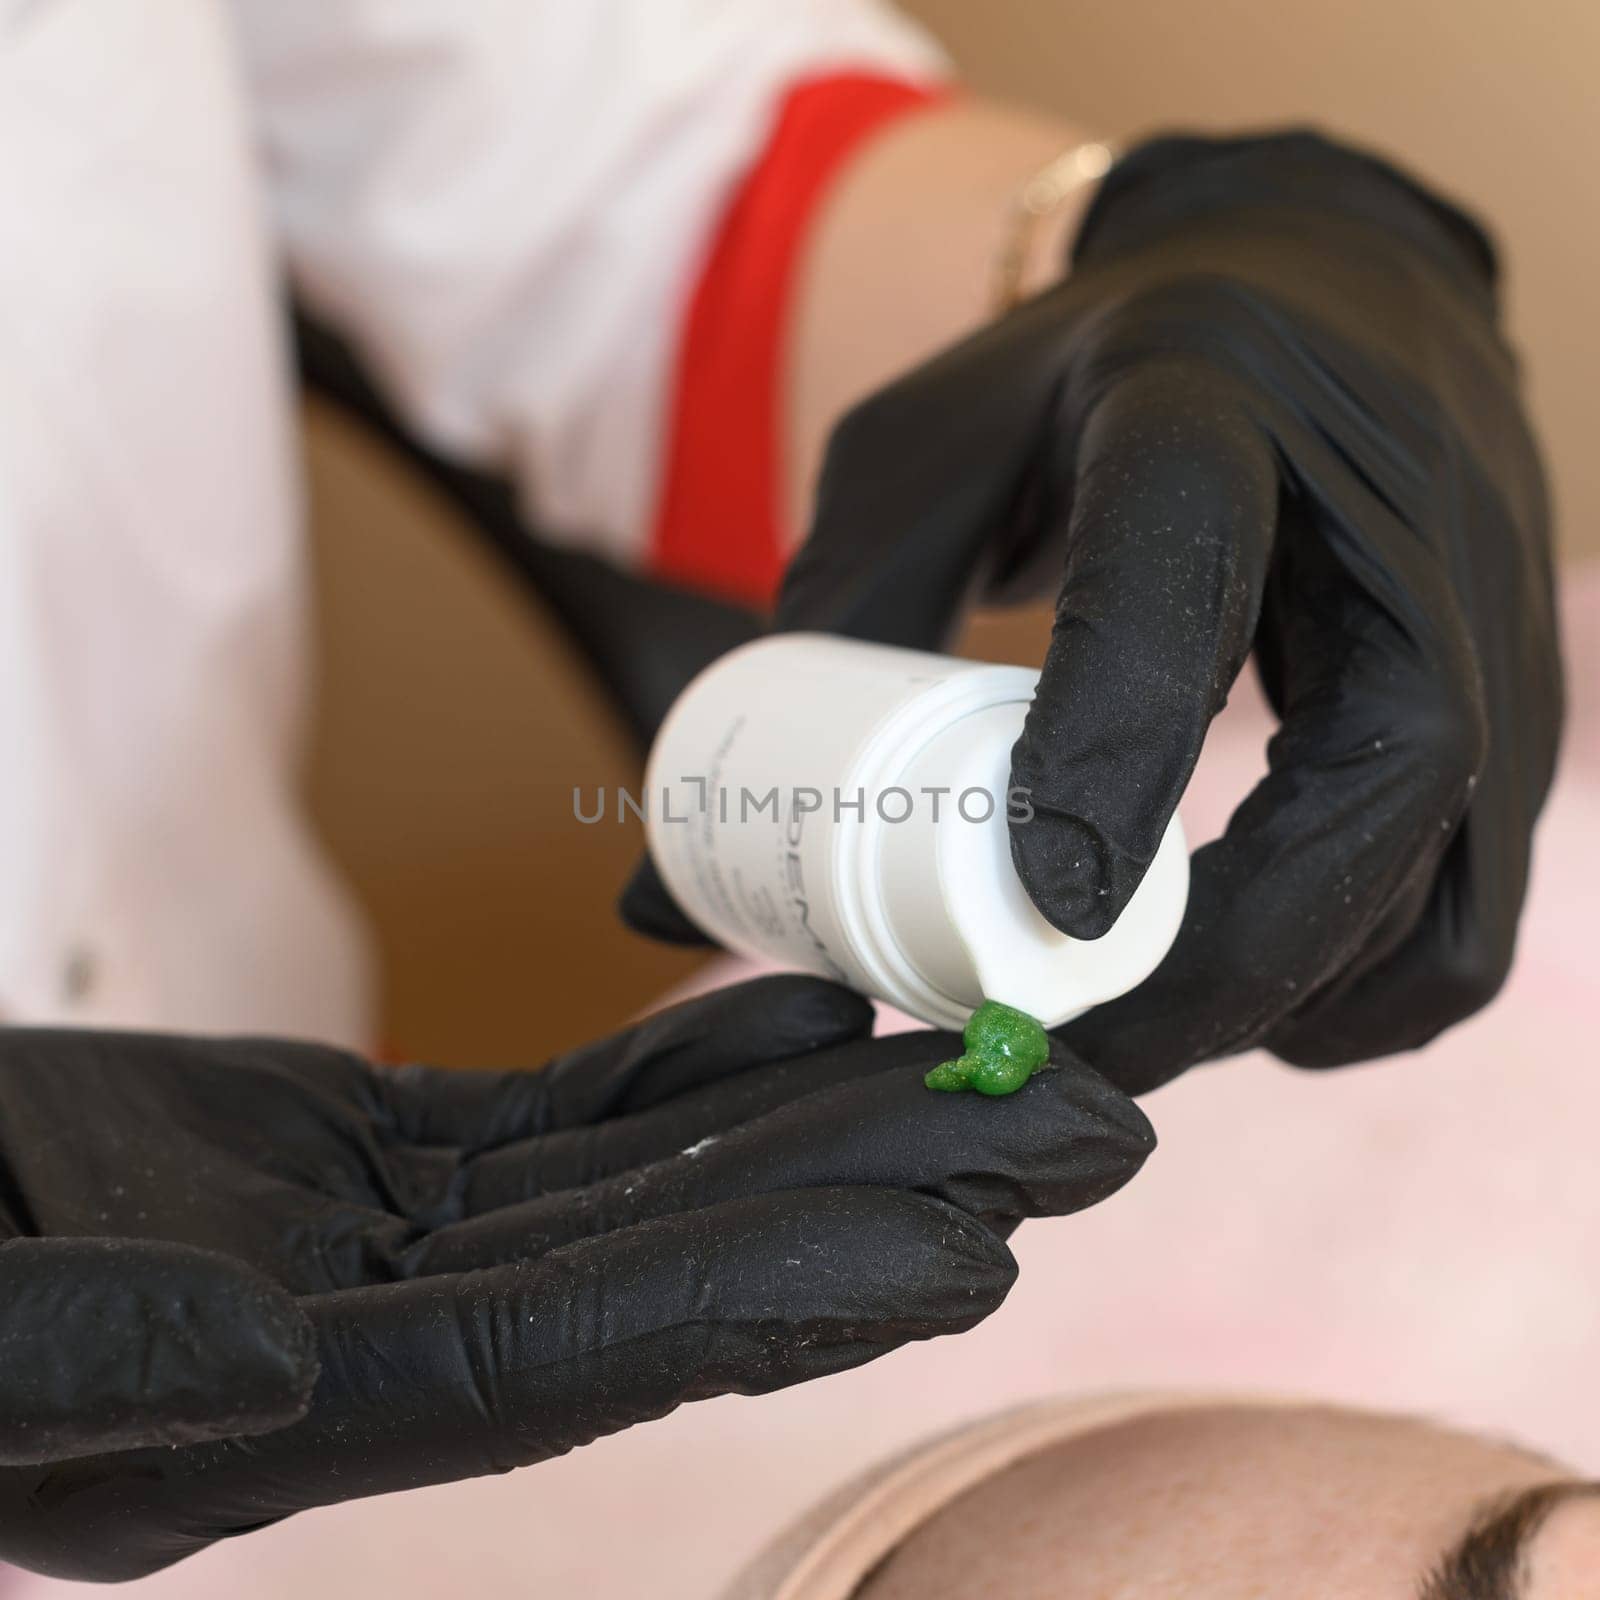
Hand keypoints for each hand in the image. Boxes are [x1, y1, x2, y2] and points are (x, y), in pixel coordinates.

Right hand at [0, 977, 1150, 1580]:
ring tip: (988, 1071)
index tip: (969, 1246)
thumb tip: (279, 1359)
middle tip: (1079, 1135)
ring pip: (652, 1179)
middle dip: (884, 1200)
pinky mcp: (384, 1157)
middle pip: (676, 1264)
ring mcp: (402, 1242)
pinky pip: (572, 1114)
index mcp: (299, 1409)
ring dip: (826, 1125)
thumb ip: (96, 1362)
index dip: (779, 1296)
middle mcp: (391, 1341)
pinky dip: (693, 1071)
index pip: (589, 1352)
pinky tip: (811, 1023)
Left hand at [776, 130, 1561, 1091]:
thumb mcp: (917, 461)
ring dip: (1295, 996)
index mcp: (1199, 407)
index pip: (1178, 583)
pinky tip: (1254, 1003)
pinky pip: (1478, 896)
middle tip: (1065, 1049)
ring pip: (1447, 869)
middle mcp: (1384, 502)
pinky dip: (1370, 987)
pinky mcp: (1521, 687)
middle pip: (1375, 773)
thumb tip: (651, 891)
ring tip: (1140, 1036)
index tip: (1035, 916)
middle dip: (1220, 961)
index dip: (1112, 753)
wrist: (1300, 296)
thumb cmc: (1073, 392)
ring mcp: (1486, 601)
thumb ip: (815, 640)